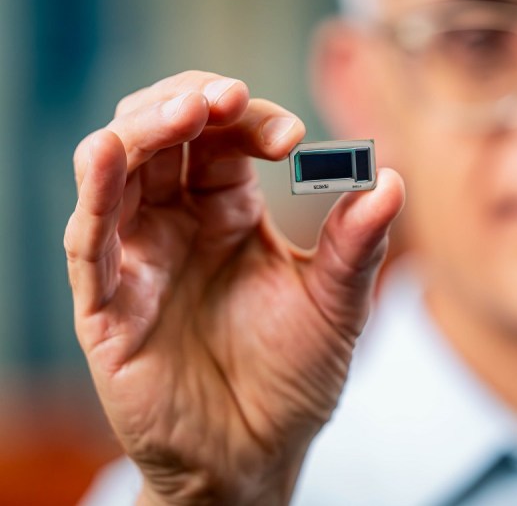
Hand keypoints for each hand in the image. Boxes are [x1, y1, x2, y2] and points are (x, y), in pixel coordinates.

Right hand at [64, 71, 404, 504]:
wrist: (256, 454)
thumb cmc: (294, 377)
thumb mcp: (336, 305)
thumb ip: (357, 245)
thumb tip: (392, 181)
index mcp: (229, 212)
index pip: (225, 138)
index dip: (250, 121)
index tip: (292, 137)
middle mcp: (178, 223)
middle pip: (165, 134)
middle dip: (192, 103)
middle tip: (228, 96)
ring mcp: (140, 258)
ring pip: (120, 170)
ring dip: (146, 129)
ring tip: (187, 110)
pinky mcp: (108, 304)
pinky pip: (89, 239)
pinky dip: (96, 192)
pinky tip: (109, 155)